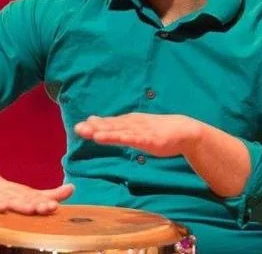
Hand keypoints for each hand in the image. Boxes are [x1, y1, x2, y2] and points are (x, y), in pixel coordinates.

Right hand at [0, 174, 73, 214]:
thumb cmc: (11, 194)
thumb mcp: (32, 194)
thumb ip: (52, 194)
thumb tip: (73, 188)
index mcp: (29, 195)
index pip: (41, 199)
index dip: (49, 202)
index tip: (57, 205)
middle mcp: (17, 195)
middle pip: (29, 200)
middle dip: (40, 203)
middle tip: (52, 206)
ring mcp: (2, 198)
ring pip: (13, 202)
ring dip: (22, 204)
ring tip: (32, 208)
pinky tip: (2, 208)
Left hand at [74, 113, 201, 157]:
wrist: (184, 130)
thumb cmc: (159, 130)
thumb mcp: (137, 128)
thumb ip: (119, 127)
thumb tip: (96, 123)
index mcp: (129, 122)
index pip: (109, 124)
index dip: (94, 126)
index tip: (79, 127)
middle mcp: (133, 124)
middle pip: (111, 126)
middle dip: (95, 128)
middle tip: (78, 129)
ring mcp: (141, 131)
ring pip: (121, 131)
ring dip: (106, 132)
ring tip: (91, 133)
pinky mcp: (150, 139)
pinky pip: (134, 139)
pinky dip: (123, 138)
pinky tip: (117, 139)